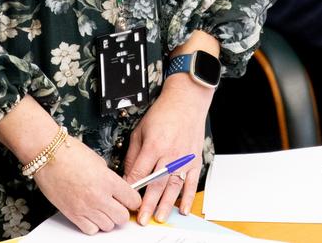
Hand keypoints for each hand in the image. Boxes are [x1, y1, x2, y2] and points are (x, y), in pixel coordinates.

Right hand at [35, 136, 141, 233]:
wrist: (47, 155)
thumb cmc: (69, 152)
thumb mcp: (98, 160)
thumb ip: (109, 177)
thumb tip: (116, 189)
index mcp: (108, 180)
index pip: (133, 200)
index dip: (132, 199)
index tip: (129, 198)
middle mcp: (99, 196)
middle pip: (122, 217)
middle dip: (121, 210)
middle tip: (115, 202)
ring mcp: (86, 208)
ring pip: (108, 226)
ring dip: (107, 217)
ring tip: (100, 206)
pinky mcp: (73, 215)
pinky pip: (91, 230)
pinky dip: (93, 224)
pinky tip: (89, 212)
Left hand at [123, 77, 211, 224]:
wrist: (186, 102)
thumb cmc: (163, 113)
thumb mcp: (140, 129)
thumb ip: (134, 153)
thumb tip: (128, 173)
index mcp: (154, 145)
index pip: (140, 172)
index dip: (132, 187)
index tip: (126, 198)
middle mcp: (170, 154)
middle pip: (156, 184)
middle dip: (148, 203)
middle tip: (142, 218)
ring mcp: (184, 159)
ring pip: (174, 187)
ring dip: (166, 204)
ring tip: (159, 218)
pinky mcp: (195, 161)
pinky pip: (192, 183)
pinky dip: (188, 197)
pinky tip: (183, 209)